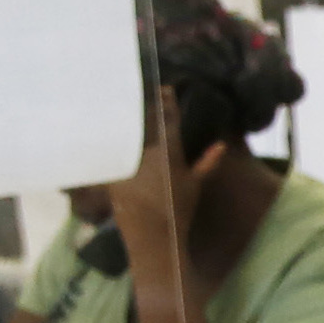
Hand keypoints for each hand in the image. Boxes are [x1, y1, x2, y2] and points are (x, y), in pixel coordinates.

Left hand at [100, 88, 197, 283]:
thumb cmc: (178, 210)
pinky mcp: (111, 171)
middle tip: (141, 87)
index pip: (169, 120)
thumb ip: (207, 163)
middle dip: (145, 104)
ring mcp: (127, 161)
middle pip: (144, 121)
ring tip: (120, 103)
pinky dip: (108, 138)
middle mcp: (147, 152)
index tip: (165, 87)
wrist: (153, 235)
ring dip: (125, 118)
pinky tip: (103, 127)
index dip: (168, 101)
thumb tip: (221, 144)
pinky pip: (110, 150)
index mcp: (169, 152)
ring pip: (125, 133)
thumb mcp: (195, 185)